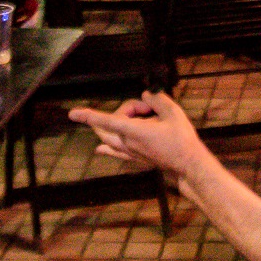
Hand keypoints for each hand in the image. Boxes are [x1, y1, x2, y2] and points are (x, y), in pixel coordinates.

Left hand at [69, 91, 205, 176]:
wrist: (187, 164)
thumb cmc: (182, 139)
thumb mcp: (173, 112)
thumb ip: (157, 99)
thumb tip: (146, 96)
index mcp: (135, 131)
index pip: (106, 121)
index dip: (89, 115)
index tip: (73, 114)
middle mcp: (127, 143)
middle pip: (111, 122)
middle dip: (126, 110)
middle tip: (149, 109)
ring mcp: (129, 152)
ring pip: (110, 137)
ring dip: (118, 123)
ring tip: (139, 116)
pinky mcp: (134, 159)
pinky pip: (115, 152)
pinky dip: (106, 147)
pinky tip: (99, 149)